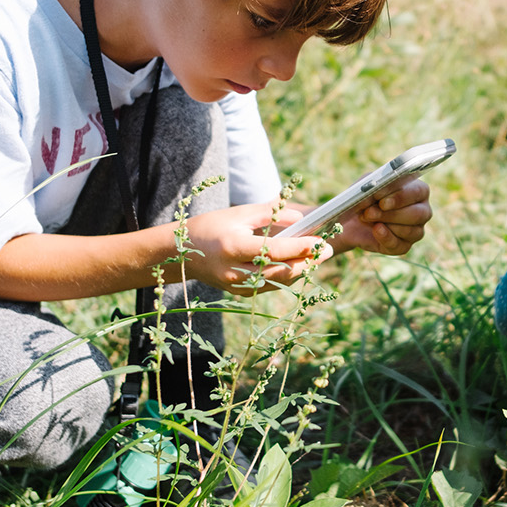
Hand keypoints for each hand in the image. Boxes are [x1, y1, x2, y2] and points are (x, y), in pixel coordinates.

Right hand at [181, 204, 333, 295]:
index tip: (320, 242)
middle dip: (307, 262)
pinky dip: (286, 277)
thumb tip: (299, 219)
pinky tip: (299, 265)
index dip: (299, 248)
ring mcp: (236, 286)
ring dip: (300, 271)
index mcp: (233, 247)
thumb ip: (269, 214)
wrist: (179, 253)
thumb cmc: (210, 227)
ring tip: (318, 257)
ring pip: (277, 282)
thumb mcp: (238, 214)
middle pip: (279, 272)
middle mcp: (234, 271)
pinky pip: (268, 286)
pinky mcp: (238, 293)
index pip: (273, 251)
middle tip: (327, 251)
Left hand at [334, 177, 432, 254]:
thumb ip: (373, 186)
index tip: (382, 202)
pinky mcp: (405, 246)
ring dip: (385, 224)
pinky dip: (386, 238)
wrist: (352, 221)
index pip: (418, 192)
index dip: (400, 197)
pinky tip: (376, 230)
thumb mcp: (366, 188)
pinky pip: (400, 245)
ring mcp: (416, 230)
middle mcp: (422, 211)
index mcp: (418, 190)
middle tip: (370, 212)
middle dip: (392, 214)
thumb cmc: (364, 198)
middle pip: (418, 214)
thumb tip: (376, 191)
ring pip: (410, 231)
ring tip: (366, 218)